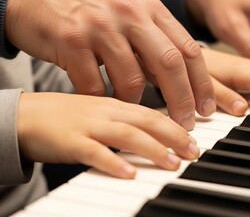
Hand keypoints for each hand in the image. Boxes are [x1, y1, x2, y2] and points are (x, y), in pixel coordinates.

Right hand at [6, 0, 215, 129]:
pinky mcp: (71, 40)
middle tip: (185, 123)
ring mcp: (100, 25)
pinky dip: (102, 99)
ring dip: (135, 102)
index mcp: (150, 7)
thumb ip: (155, 43)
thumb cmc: (89, 11)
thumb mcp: (130, 15)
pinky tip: (103, 101)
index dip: (201, 83)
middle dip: (181, 99)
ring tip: (132, 108)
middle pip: (169, 64)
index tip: (205, 107)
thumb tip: (182, 83)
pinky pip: (95, 85)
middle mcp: (129, 12)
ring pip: (132, 79)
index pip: (188, 49)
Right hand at [17, 92, 199, 178]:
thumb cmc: (69, 116)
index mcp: (116, 103)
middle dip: (174, 136)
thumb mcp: (102, 112)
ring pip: (126, 133)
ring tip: (172, 163)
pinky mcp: (70, 139)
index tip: (196, 136)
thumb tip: (161, 131)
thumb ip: (129, 118)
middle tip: (194, 152)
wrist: (27, 115)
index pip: (153, 110)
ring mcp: (89, 124)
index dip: (177, 123)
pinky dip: (113, 162)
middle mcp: (106, 110)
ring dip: (152, 149)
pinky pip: (93, 151)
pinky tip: (128, 173)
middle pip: (146, 119)